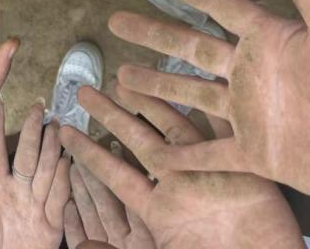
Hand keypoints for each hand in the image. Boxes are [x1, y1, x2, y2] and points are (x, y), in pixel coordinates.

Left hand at [0, 100, 70, 248]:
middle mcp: (17, 190)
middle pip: (26, 153)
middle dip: (32, 128)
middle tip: (39, 105)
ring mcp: (35, 203)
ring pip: (46, 168)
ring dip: (52, 147)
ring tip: (56, 124)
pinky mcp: (52, 221)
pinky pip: (61, 195)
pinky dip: (66, 178)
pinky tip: (71, 159)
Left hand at [61, 87, 304, 248]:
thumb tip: (82, 247)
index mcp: (157, 209)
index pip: (114, 174)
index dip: (89, 153)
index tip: (64, 132)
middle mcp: (179, 183)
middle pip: (139, 141)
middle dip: (112, 115)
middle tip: (86, 91)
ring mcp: (209, 173)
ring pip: (175, 129)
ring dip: (153, 103)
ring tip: (126, 78)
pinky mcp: (245, 172)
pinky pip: (226, 134)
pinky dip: (216, 110)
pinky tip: (200, 82)